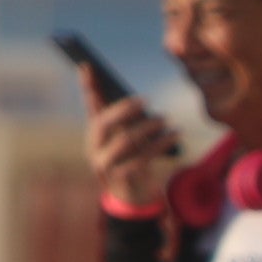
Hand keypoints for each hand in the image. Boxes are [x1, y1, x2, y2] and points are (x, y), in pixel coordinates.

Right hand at [88, 90, 185, 211]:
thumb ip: (127, 120)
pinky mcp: (122, 177)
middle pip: (104, 123)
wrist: (132, 195)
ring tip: (165, 120)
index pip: (90, 106)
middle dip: (124, 109)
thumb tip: (139, 101)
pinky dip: (161, 144)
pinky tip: (175, 136)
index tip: (87, 65)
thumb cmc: (131, 158)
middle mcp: (94, 147)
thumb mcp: (128, 137)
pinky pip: (142, 158)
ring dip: (148, 128)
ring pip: (125, 140)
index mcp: (94, 133)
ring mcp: (105, 164)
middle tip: (146, 100)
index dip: (88, 87)